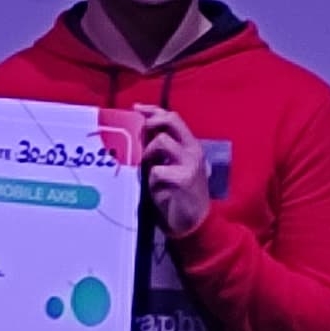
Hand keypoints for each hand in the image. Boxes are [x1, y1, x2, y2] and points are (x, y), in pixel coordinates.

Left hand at [137, 107, 210, 243]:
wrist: (193, 222)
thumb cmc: (178, 193)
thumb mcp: (173, 165)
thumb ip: (161, 149)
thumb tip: (140, 131)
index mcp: (190, 145)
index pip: (173, 117)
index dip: (153, 110)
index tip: (136, 109)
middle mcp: (192, 150)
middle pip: (171, 120)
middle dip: (151, 121)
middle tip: (140, 132)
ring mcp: (189, 164)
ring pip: (162, 141)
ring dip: (148, 152)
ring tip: (148, 166)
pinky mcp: (182, 179)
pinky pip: (157, 170)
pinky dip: (150, 178)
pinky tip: (155, 188)